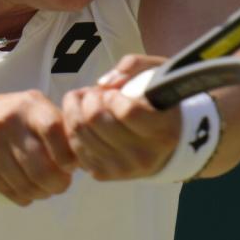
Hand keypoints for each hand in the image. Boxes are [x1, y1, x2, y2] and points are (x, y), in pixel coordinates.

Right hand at [0, 91, 77, 205]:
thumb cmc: (12, 120)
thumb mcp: (34, 111)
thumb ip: (59, 127)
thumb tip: (84, 155)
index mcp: (29, 104)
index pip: (54, 130)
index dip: (67, 155)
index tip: (72, 167)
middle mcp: (9, 120)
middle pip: (41, 166)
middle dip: (57, 183)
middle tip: (61, 185)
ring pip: (24, 183)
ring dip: (40, 193)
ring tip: (45, 190)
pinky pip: (7, 190)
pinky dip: (22, 197)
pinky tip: (26, 192)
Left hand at [62, 54, 181, 180]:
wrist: (165, 147)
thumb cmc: (161, 104)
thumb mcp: (159, 74)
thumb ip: (134, 66)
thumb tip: (104, 82)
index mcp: (163, 132)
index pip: (127, 111)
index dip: (114, 95)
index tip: (116, 92)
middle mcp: (143, 156)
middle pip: (96, 119)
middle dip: (90, 98)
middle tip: (98, 94)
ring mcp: (121, 169)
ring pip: (79, 132)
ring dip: (77, 110)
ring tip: (89, 103)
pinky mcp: (103, 174)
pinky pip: (74, 147)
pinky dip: (73, 127)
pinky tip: (84, 119)